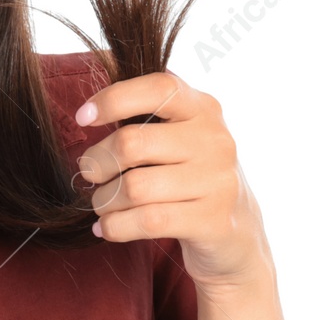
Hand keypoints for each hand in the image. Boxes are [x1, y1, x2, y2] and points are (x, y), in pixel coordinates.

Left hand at [73, 71, 272, 293]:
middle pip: (132, 143)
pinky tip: (107, 227)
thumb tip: (87, 113)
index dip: (114, 99)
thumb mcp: (176, 136)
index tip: (83, 117)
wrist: (236, 230)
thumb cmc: (188, 175)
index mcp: (203, 108)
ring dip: (104, 200)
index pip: (158, 88)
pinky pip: (147, 221)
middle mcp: (215, 140)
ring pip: (134, 188)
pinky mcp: (213, 221)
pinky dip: (116, 226)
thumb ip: (142, 118)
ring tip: (102, 204)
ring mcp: (218, 181)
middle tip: (91, 173)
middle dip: (98, 162)